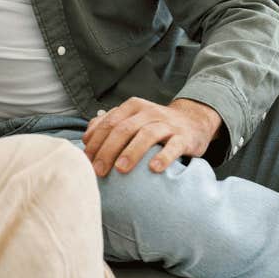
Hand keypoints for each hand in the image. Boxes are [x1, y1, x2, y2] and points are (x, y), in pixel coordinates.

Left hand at [82, 97, 223, 177]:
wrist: (193, 121)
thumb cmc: (155, 125)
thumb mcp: (132, 120)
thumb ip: (108, 125)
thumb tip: (85, 139)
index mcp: (133, 107)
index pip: (109, 123)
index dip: (95, 141)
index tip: (86, 160)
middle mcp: (150, 112)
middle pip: (124, 129)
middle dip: (108, 150)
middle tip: (98, 170)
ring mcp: (168, 124)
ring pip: (147, 134)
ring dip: (131, 152)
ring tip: (121, 170)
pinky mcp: (184, 137)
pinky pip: (174, 146)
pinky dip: (163, 156)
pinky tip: (154, 168)